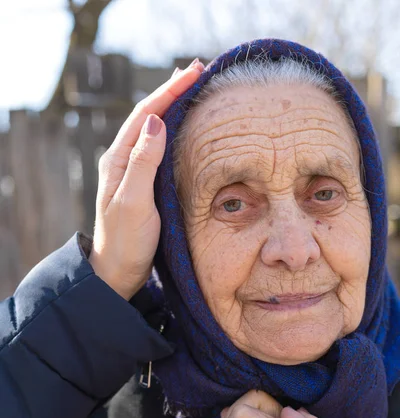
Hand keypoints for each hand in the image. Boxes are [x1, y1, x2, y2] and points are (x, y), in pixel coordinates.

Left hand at [90, 60, 203, 299]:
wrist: (117, 271)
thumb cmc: (125, 242)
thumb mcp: (134, 203)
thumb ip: (142, 163)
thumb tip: (155, 121)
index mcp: (118, 159)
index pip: (145, 115)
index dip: (169, 91)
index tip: (194, 72)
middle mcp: (122, 159)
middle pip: (148, 116)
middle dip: (172, 91)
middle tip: (198, 71)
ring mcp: (132, 171)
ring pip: (153, 129)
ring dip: (172, 106)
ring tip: (193, 89)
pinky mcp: (142, 183)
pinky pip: (158, 147)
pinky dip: (173, 129)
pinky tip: (184, 127)